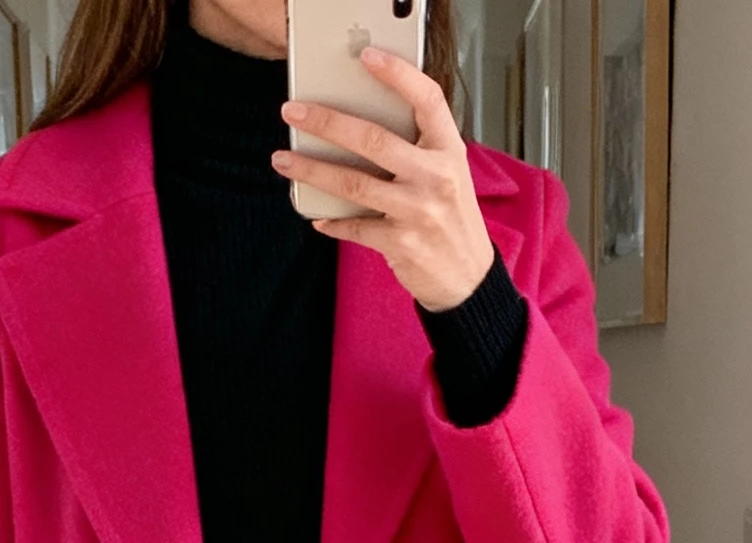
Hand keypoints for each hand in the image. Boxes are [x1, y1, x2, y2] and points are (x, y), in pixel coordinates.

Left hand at [272, 50, 493, 311]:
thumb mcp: (448, 173)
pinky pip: (355, 226)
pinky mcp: (401, 243)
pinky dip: (332, 221)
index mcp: (449, 151)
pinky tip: (317, 215)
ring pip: (353, 182)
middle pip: (372, 139)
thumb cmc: (451, 217)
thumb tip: (359, 128)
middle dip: (326, 122)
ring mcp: (418, 211)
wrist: (467, 276)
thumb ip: (417, 148)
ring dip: (312, 170)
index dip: (398, 74)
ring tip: (284, 160)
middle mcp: (435, 177)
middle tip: (293, 112)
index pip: (427, 99)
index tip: (367, 57)